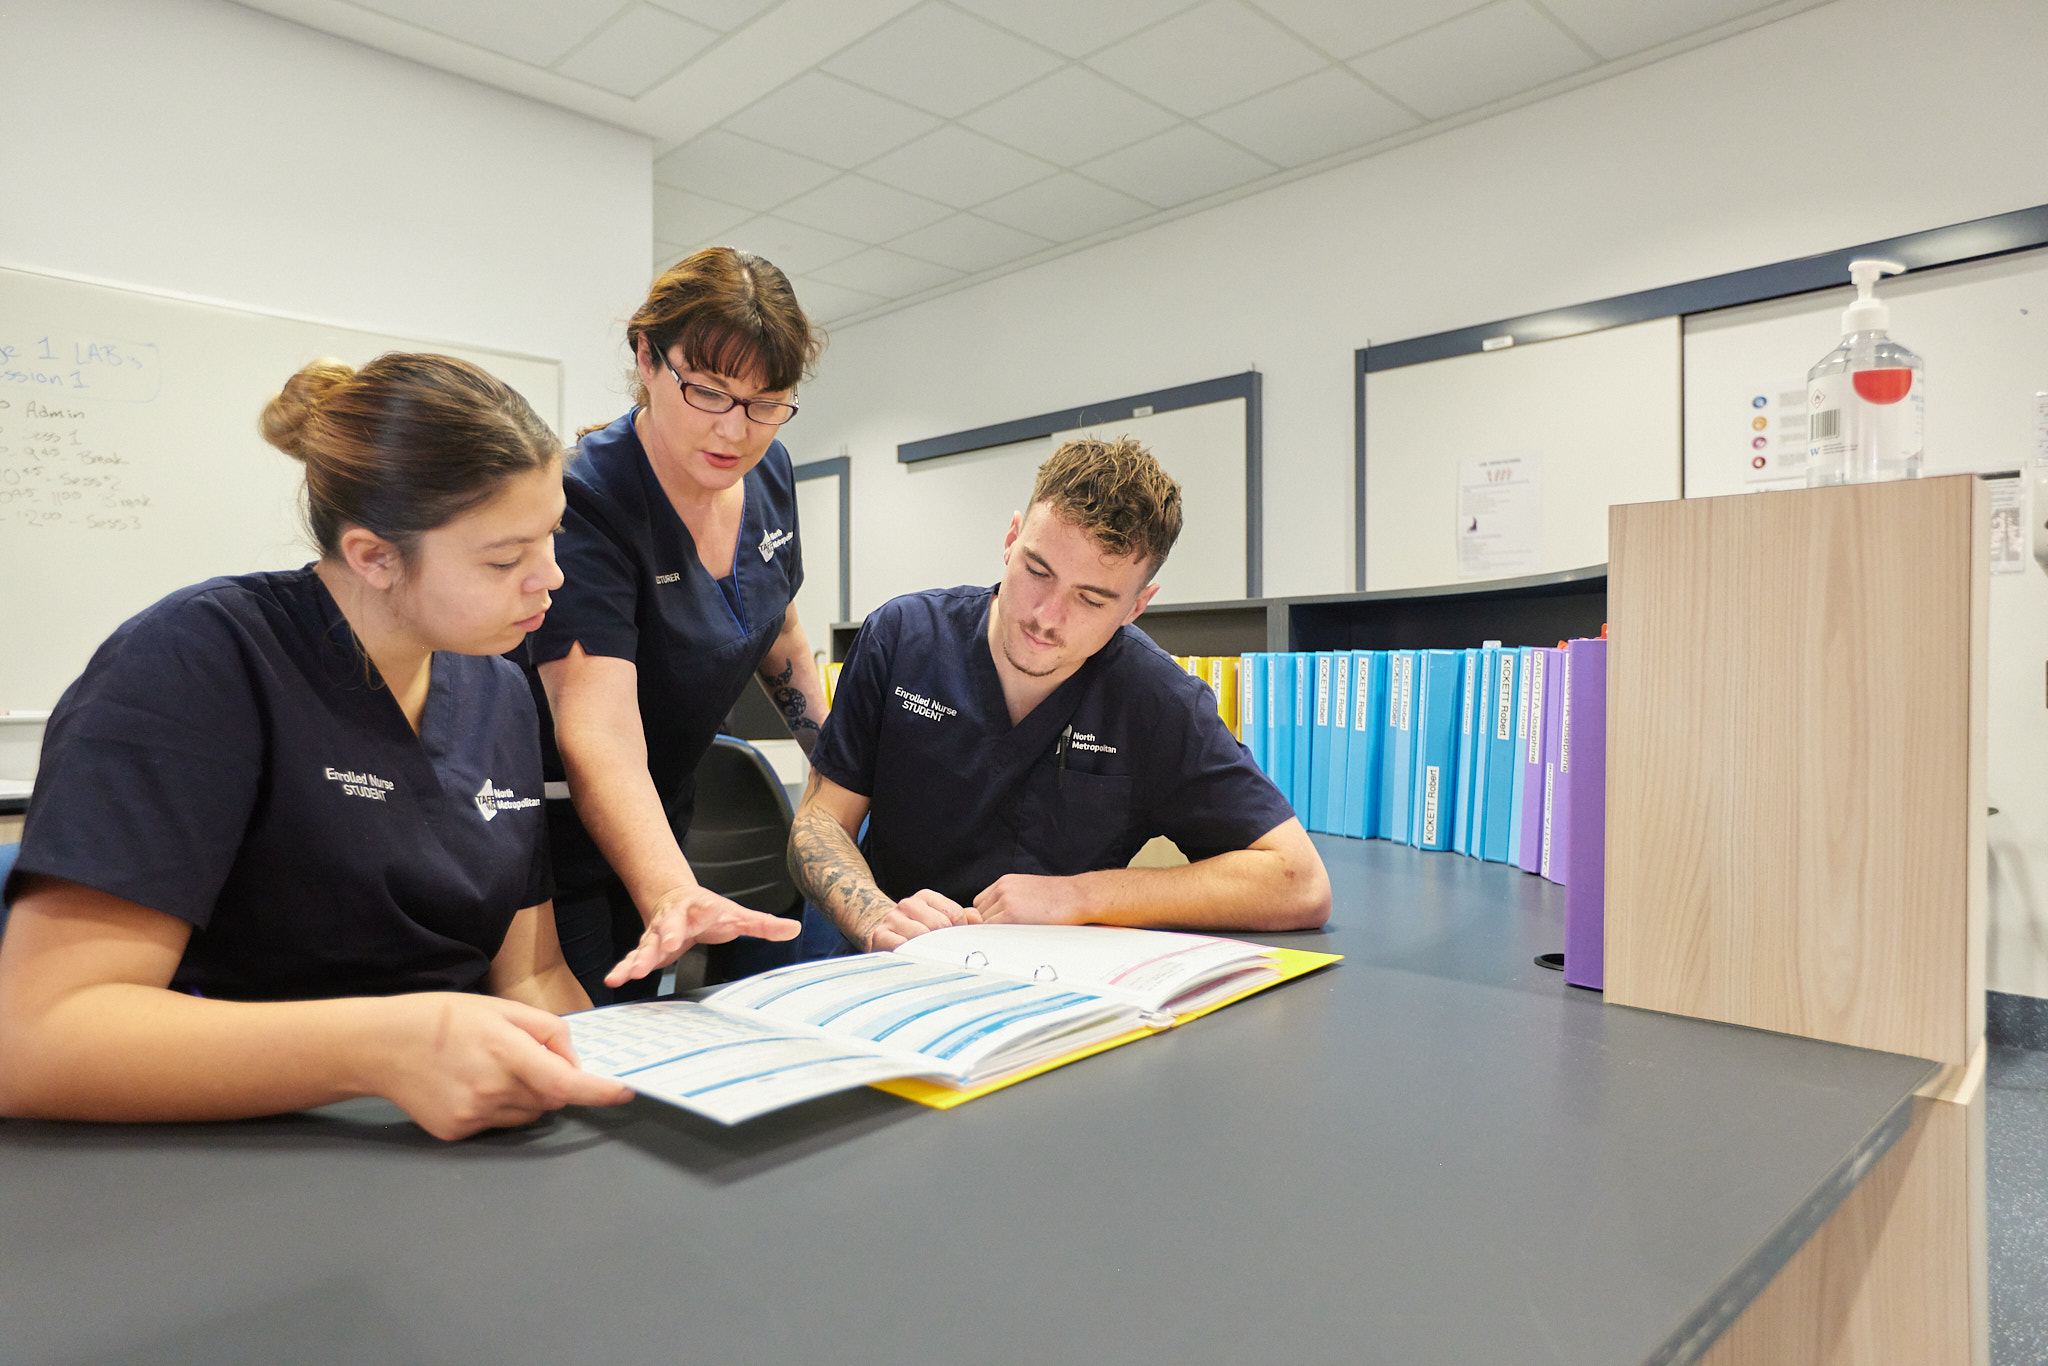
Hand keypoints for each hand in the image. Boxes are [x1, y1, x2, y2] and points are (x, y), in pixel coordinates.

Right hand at [370, 993, 633, 1140]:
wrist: (383, 1044)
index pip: (566, 1083)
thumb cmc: (445, 1018)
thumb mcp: (502, 1007)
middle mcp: (493, 1090)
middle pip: (550, 1099)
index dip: (599, 1092)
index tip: (623, 1092)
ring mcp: (474, 1115)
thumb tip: (574, 1064)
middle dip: (553, 1083)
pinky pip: (498, 1124)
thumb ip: (548, 1032)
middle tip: (525, 1058)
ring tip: (490, 1069)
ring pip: (527, 1115)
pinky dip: (498, 1107)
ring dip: (527, 1097)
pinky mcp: (457, 1131)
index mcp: (507, 1052)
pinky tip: (470, 1085)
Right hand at [606, 886, 800, 987]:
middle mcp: (675, 919)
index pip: (707, 907)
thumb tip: (794, 929)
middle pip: (671, 925)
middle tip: (668, 943)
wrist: (674, 897)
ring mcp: (657, 933)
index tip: (716, 909)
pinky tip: (613, 980)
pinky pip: (632, 958)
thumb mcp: (737, 915)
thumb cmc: (710, 910)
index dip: (711, 909)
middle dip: (668, 934)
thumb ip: (762, 924)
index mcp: (700, 908)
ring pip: (646, 945)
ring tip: (628, 974)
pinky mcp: (646, 948)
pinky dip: (623, 968)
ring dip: (638, 959)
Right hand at [861, 888, 977, 951]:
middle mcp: (908, 904)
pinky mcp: (881, 935)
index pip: (955, 914)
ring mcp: (893, 919)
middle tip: (943, 952)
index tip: (955, 941)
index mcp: (925, 897)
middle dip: (946, 942)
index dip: (960, 931)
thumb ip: (964, 918)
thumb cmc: (919, 930)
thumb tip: (978, 921)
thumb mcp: (941, 919)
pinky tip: (914, 958)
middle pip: (940, 925)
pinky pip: (902, 947)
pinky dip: (911, 955)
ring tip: (929, 956)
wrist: (884, 936)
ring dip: (929, 950)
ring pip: (922, 936)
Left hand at [972, 874, 1090, 926]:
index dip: (988, 917)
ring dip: (996, 931)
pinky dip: (997, 936)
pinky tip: (1015, 937)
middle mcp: (1003, 888)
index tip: (1000, 925)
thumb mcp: (1029, 891)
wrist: (1077, 896)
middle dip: (991, 924)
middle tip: (1010, 932)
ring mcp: (1006, 900)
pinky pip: (991, 929)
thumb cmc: (1059, 898)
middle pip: (980, 914)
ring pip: (984, 923)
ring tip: (1017, 933)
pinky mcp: (1011, 914)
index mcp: (1006, 882)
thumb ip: (1010, 900)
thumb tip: (994, 919)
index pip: (980, 904)